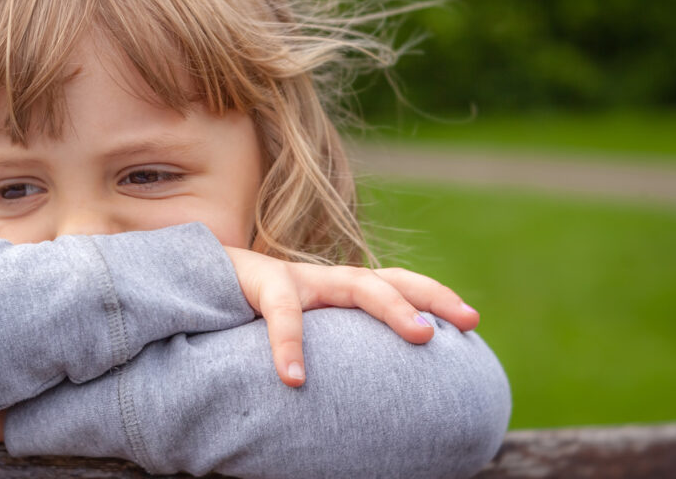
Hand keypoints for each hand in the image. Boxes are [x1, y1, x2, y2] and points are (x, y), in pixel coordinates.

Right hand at [223, 247, 479, 387]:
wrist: (201, 276)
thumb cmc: (256, 312)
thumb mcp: (304, 327)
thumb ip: (335, 347)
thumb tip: (368, 399)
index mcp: (340, 290)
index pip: (399, 284)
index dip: (436, 297)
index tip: (473, 321)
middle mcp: (328, 279)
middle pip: (389, 279)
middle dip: (430, 299)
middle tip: (460, 325)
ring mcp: (299, 276)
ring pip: (355, 283)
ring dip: (392, 307)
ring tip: (421, 334)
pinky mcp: (263, 282)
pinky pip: (284, 315)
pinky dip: (291, 347)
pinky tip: (295, 379)